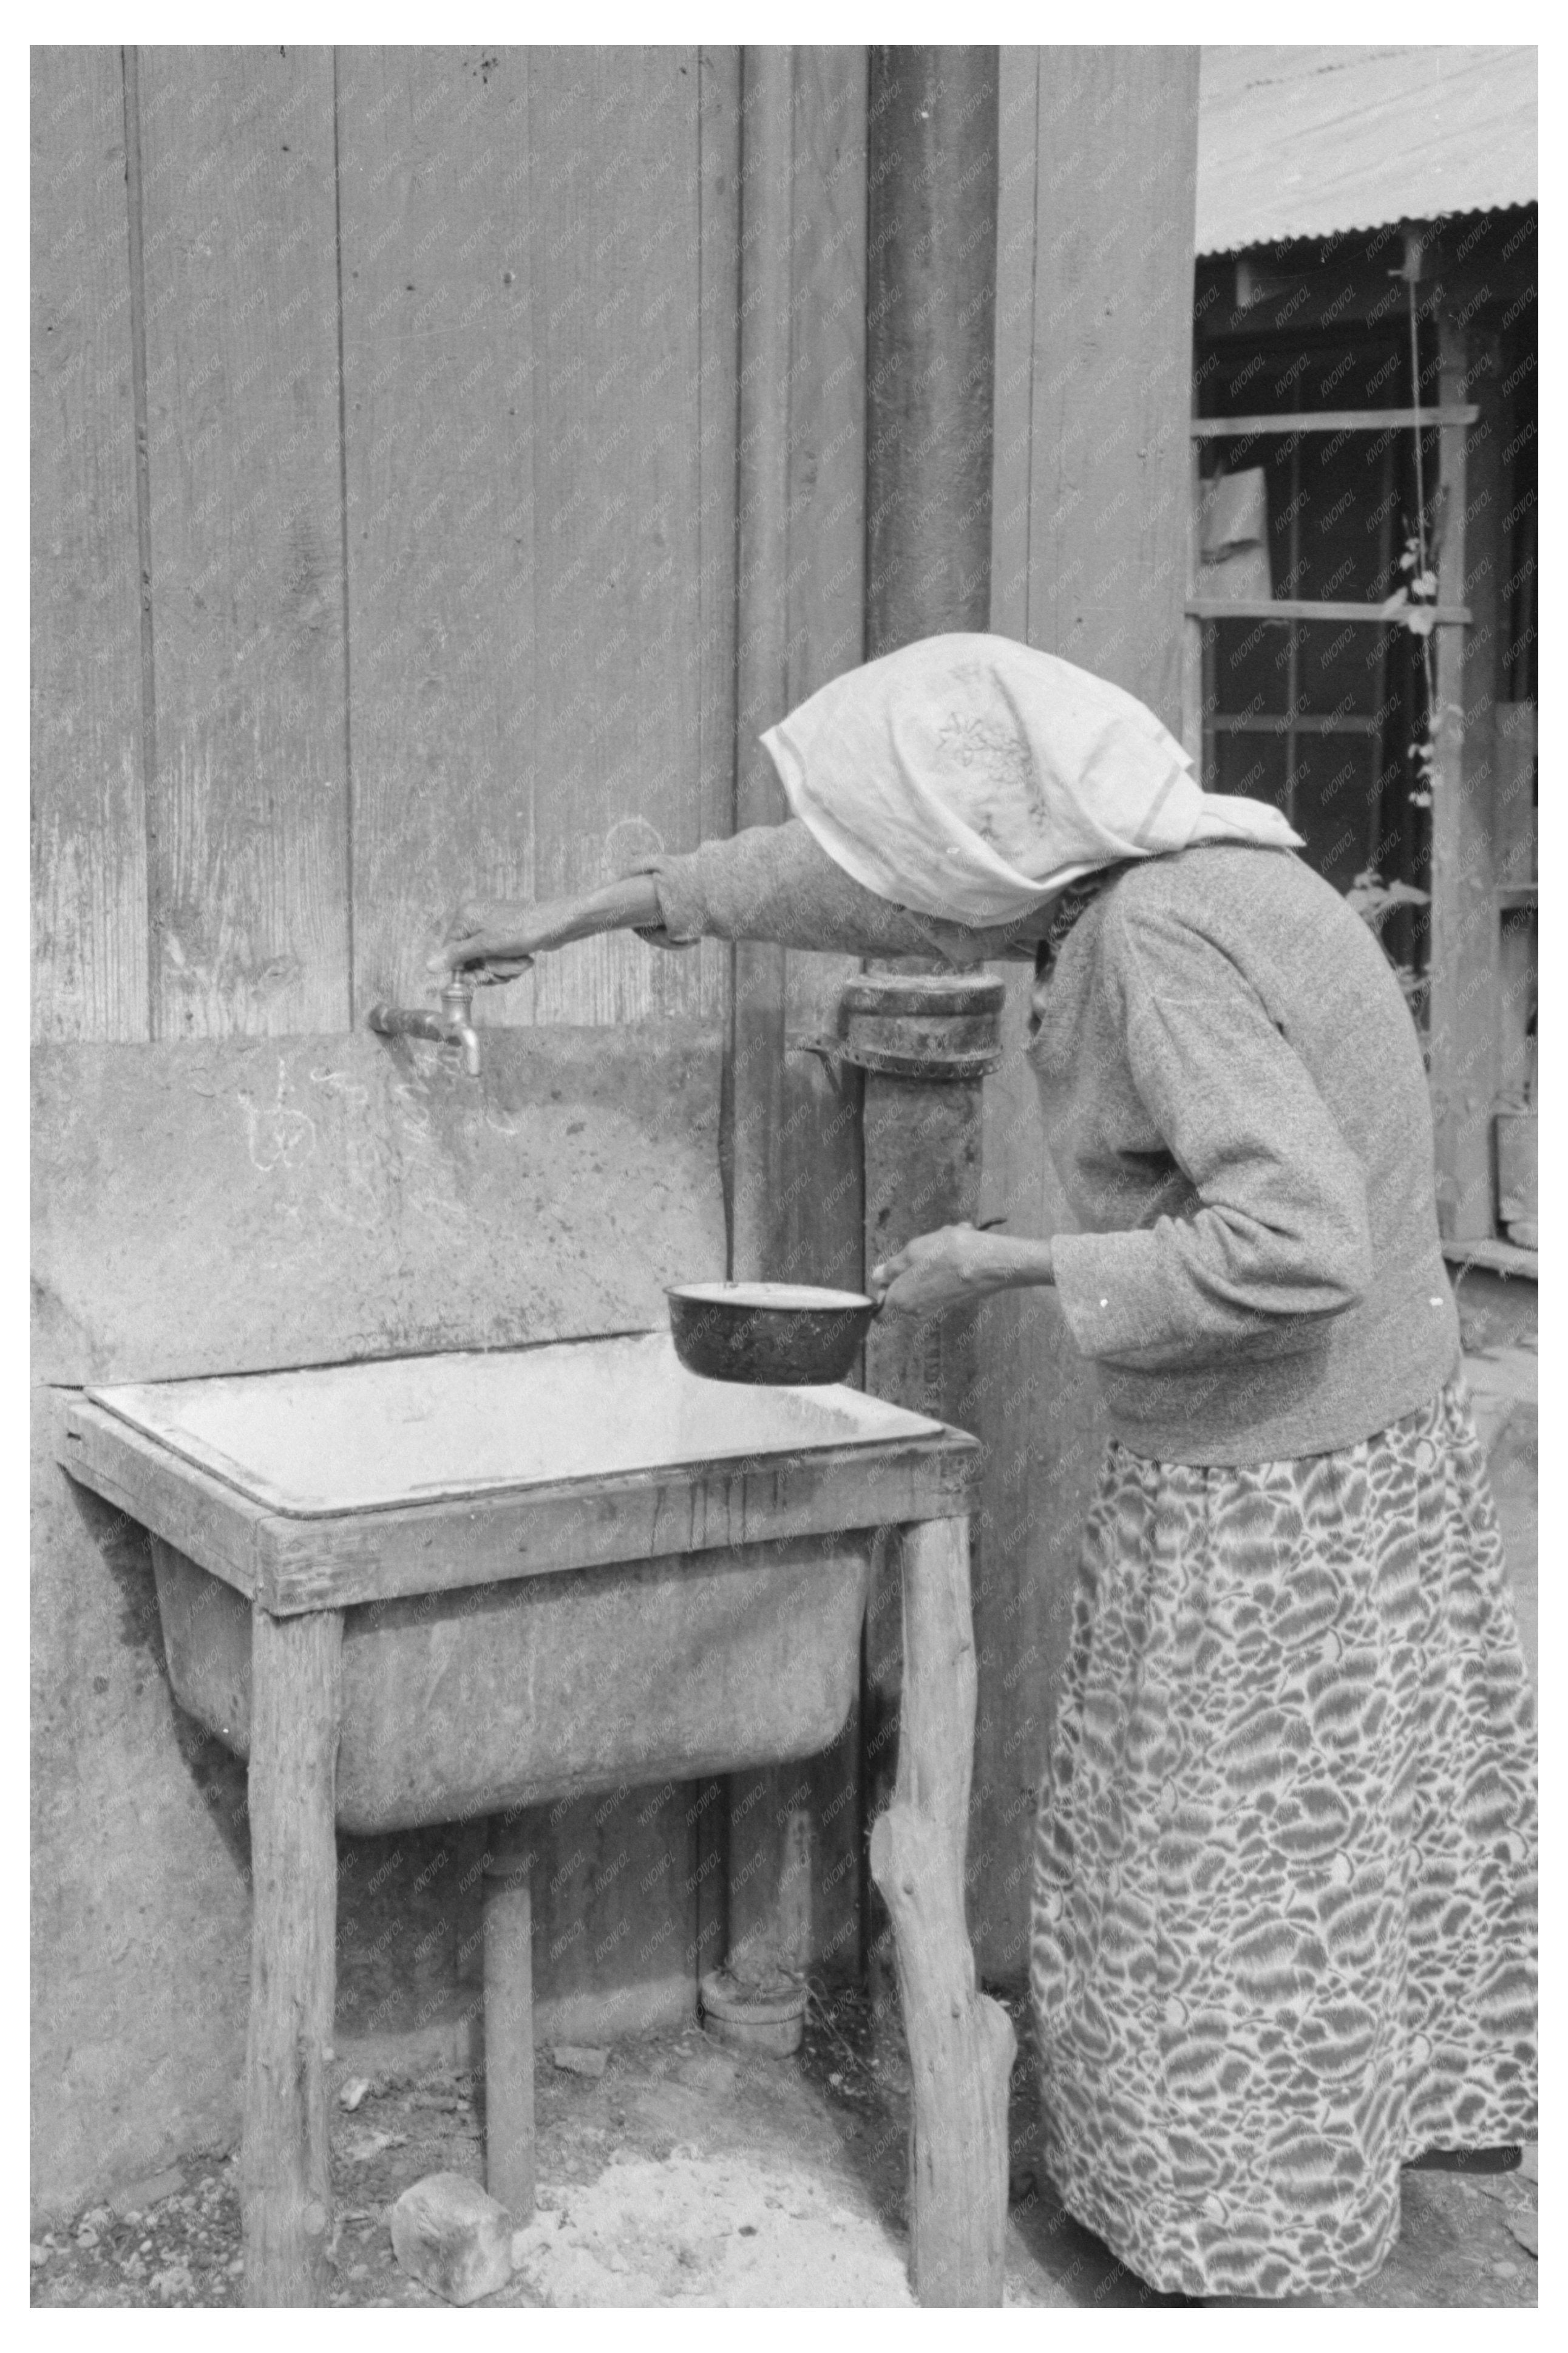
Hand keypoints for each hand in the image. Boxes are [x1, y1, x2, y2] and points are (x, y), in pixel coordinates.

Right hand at [427, 898, 537, 984]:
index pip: (449, 951)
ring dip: (502, 968)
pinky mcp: (505, 935)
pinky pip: (498, 957)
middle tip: (503, 971)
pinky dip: (510, 963)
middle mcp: (475, 918)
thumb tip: (429, 966)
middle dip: (488, 969)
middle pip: (468, 958)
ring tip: (518, 962)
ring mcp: (491, 927)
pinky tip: (523, 960)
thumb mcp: (485, 946)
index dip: (463, 969)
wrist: (557, 924)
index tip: (479, 977)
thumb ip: (456, 956)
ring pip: (486, 961)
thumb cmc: (521, 930)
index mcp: (465, 916)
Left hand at [869, 1223, 1012, 1316]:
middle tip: (922, 1246)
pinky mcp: (953, 1299)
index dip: (880, 1291)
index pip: (880, 1311)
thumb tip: (878, 1277)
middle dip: (910, 1264)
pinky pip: (942, 1276)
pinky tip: (961, 1240)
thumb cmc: (952, 1254)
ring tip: (947, 1237)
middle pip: (903, 1288)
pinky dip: (948, 1259)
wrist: (993, 1264)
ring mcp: (936, 1306)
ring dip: (932, 1255)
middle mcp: (917, 1310)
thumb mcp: (914, 1251)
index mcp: (901, 1301)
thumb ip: (892, 1266)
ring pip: (924, 1277)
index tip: (887, 1273)